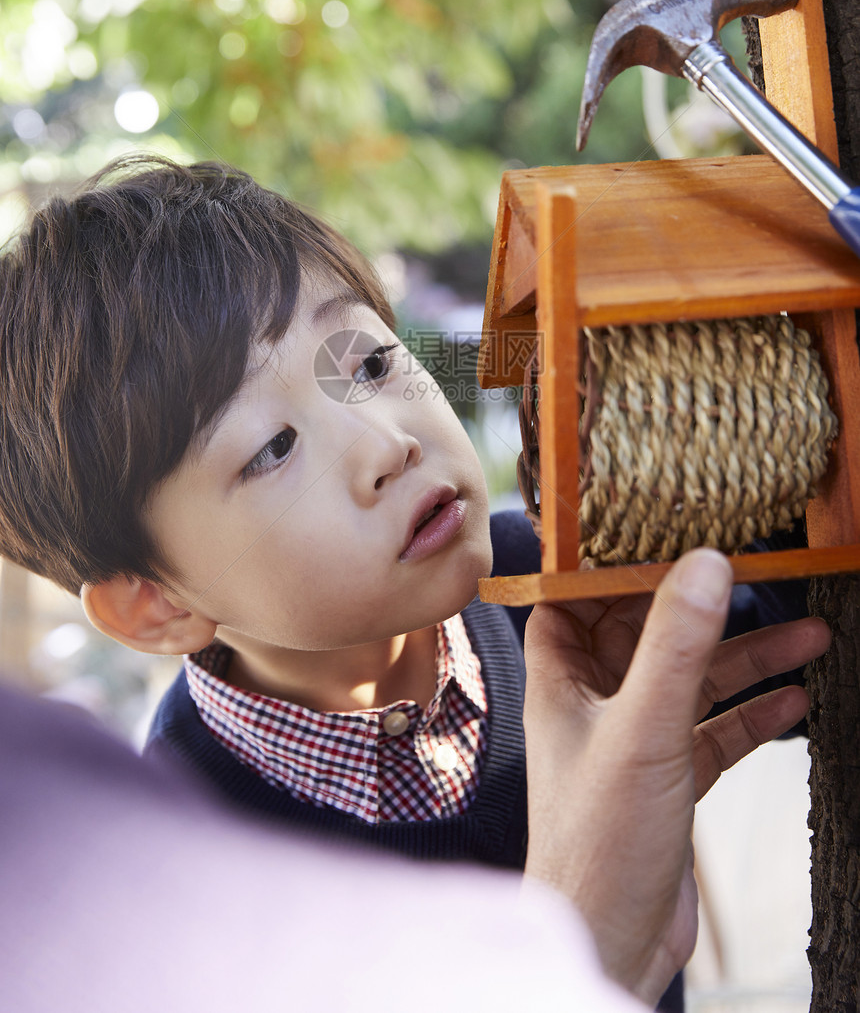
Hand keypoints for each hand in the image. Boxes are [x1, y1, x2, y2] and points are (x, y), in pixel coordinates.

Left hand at [522, 549, 829, 1005]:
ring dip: (747, 660)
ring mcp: (634, 741)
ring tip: (811, 637)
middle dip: (705, 608)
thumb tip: (707, 563)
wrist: (609, 944)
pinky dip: (752, 714)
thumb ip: (677, 645)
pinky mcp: (668, 781)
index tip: (669, 533)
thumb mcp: (644, 729)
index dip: (616, 565)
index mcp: (563, 680)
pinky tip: (796, 701)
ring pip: (693, 681)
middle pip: (650, 632)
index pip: (579, 597)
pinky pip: (714, 731)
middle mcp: (595, 703)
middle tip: (764, 576)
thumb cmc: (599, 843)